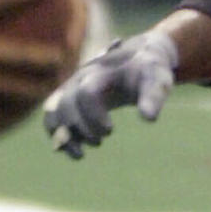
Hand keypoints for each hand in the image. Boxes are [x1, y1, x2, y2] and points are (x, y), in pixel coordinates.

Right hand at [43, 33, 177, 158]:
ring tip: (81, 154)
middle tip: (102, 139)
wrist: (140, 57)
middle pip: (65, 104)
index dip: (94, 117)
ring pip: (53, 112)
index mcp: (101, 71)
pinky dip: (59, 136)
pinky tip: (77, 152)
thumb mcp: (158, 78)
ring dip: (64, 136)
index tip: (110, 130)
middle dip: (81, 128)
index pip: (86, 94)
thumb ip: (154, 95)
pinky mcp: (72, 99)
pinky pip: (54, 118)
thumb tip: (148, 118)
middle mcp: (81, 78)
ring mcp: (74, 88)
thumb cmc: (149, 69)